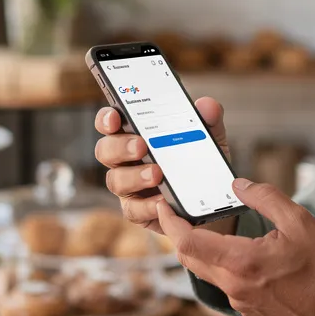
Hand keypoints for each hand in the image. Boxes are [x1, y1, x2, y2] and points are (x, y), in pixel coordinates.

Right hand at [95, 97, 231, 234]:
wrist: (209, 202)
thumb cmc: (198, 163)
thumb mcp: (208, 139)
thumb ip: (207, 120)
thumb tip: (206, 105)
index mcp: (134, 134)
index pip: (110, 122)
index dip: (107, 118)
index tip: (115, 117)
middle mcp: (125, 159)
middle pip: (105, 150)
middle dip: (120, 146)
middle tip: (141, 145)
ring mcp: (129, 186)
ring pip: (115, 180)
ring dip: (134, 176)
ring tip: (156, 174)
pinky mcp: (137, 210)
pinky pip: (133, 209)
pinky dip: (147, 206)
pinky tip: (162, 201)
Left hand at [157, 178, 314, 315]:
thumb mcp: (299, 221)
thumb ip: (266, 198)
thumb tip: (238, 185)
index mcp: (243, 262)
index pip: (189, 242)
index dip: (170, 222)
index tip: (163, 206)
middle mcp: (234, 285)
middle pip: (189, 258)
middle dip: (178, 234)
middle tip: (176, 212)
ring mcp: (239, 301)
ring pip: (204, 271)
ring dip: (197, 250)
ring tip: (200, 228)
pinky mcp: (246, 308)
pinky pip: (222, 283)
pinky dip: (218, 264)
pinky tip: (232, 252)